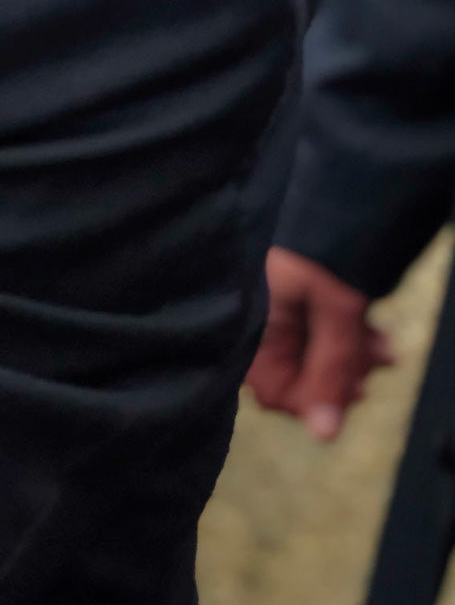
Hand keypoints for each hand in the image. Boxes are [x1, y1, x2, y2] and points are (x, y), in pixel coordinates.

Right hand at [245, 245, 394, 437]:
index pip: (275, 389)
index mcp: (253, 326)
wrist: (332, 200)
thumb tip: (324, 436)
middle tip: (373, 367)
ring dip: (354, 357)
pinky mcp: (295, 301)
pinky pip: (321, 334)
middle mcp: (259, 322)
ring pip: (317, 355)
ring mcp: (277, 311)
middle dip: (343, 375)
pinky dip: (349, 338)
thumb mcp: (335, 313)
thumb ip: (329, 373)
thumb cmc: (322, 252)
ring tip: (384, 349)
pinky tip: (376, 335)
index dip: (314, 398)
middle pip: (300, 375)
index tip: (348, 390)